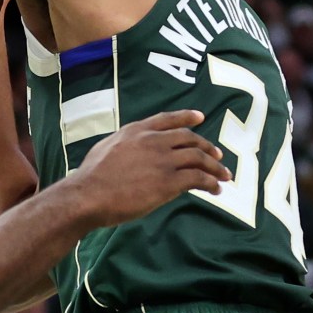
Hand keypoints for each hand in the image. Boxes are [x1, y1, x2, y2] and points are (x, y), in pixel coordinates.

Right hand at [67, 110, 230, 227]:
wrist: (89, 194)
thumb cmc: (92, 176)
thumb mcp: (107, 148)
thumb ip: (126, 145)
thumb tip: (136, 150)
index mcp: (136, 131)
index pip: (167, 119)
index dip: (186, 117)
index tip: (200, 118)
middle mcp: (152, 141)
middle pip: (189, 138)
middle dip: (207, 146)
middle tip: (217, 156)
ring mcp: (162, 160)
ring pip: (199, 157)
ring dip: (215, 167)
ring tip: (224, 176)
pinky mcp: (169, 181)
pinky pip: (199, 178)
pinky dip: (211, 183)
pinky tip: (215, 190)